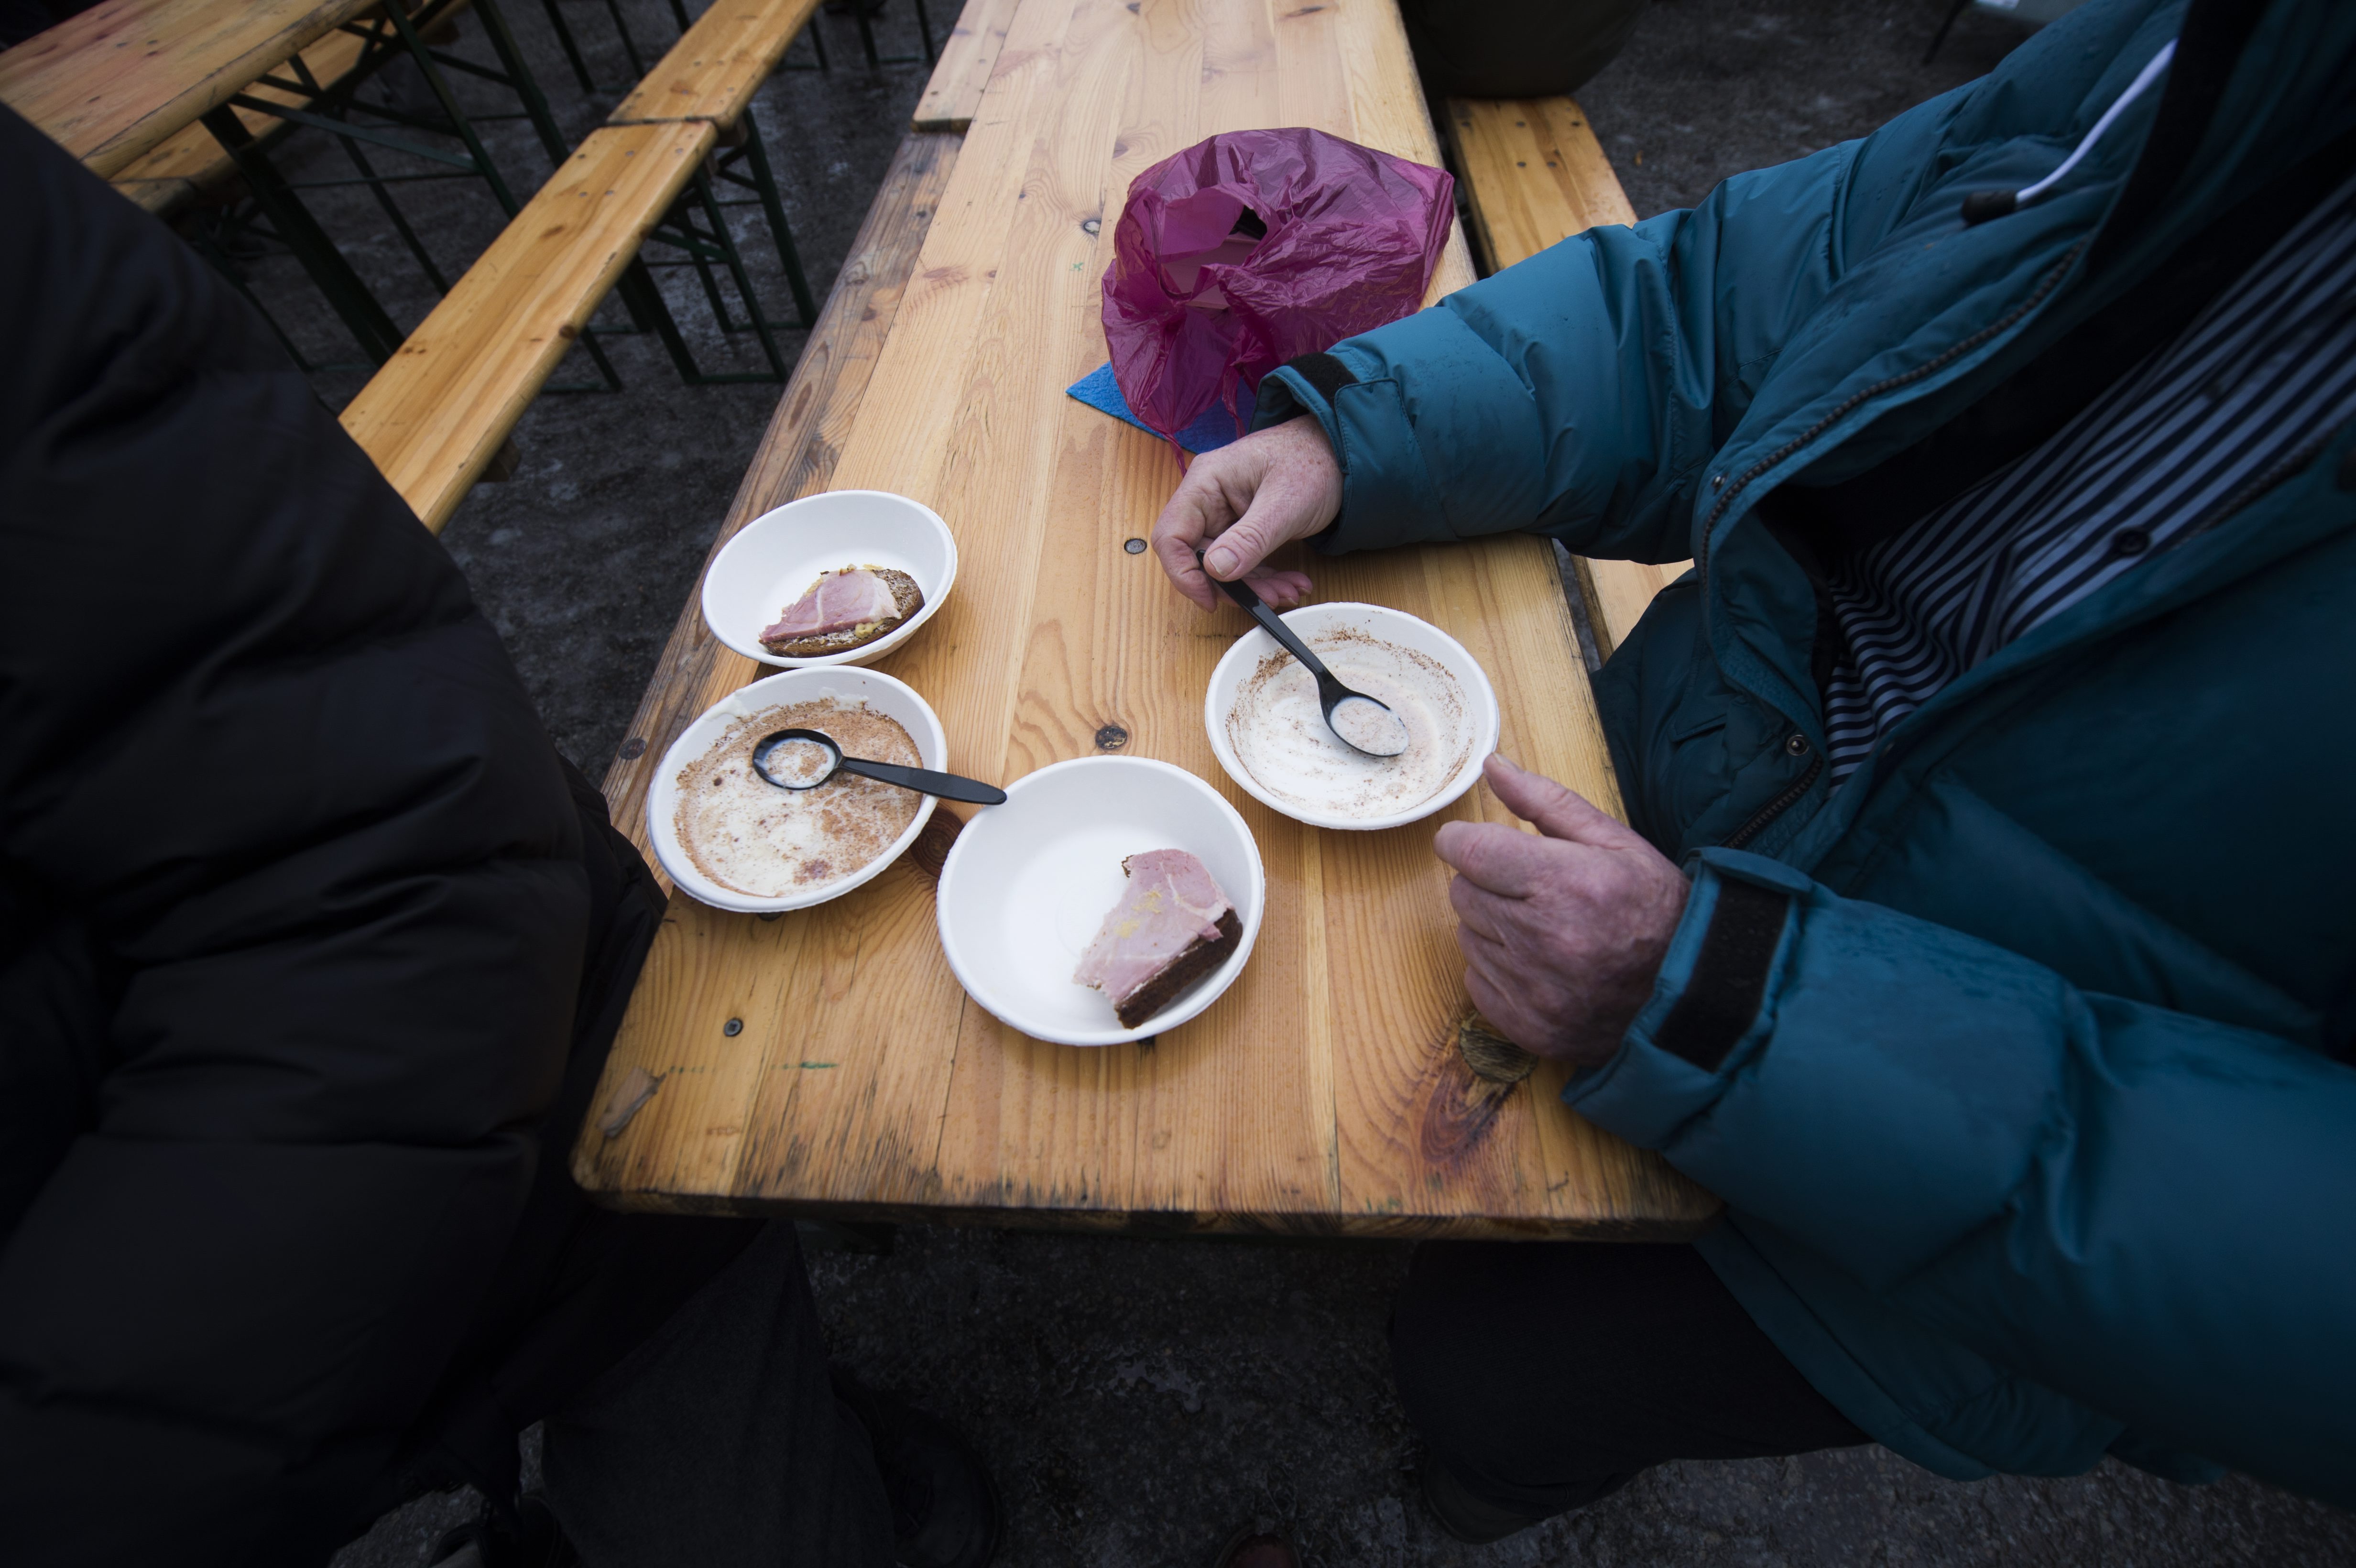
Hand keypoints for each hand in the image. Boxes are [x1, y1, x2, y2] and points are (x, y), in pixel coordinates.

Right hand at [1149, 415, 1339, 610]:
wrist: (1339, 453)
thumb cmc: (1313, 461)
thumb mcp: (1284, 504)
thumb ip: (1249, 538)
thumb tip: (1215, 570)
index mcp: (1205, 482)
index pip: (1171, 536)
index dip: (1184, 574)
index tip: (1211, 599)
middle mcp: (1208, 498)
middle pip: (1198, 556)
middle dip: (1232, 585)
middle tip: (1267, 599)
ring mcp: (1224, 513)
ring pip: (1224, 566)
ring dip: (1255, 586)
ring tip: (1288, 591)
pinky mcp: (1242, 527)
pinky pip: (1243, 561)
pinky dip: (1266, 577)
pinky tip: (1290, 582)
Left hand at [1433, 756, 1690, 1067]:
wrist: (1693, 992)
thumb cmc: (1655, 909)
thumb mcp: (1613, 841)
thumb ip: (1545, 801)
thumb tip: (1491, 766)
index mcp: (1564, 884)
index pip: (1468, 853)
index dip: (1462, 842)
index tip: (1474, 843)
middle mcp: (1543, 940)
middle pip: (1462, 894)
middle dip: (1486, 882)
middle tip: (1529, 888)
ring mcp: (1534, 990)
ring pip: (1466, 937)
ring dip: (1492, 925)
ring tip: (1544, 927)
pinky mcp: (1529, 1027)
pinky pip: (1476, 981)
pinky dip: (1497, 969)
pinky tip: (1540, 964)